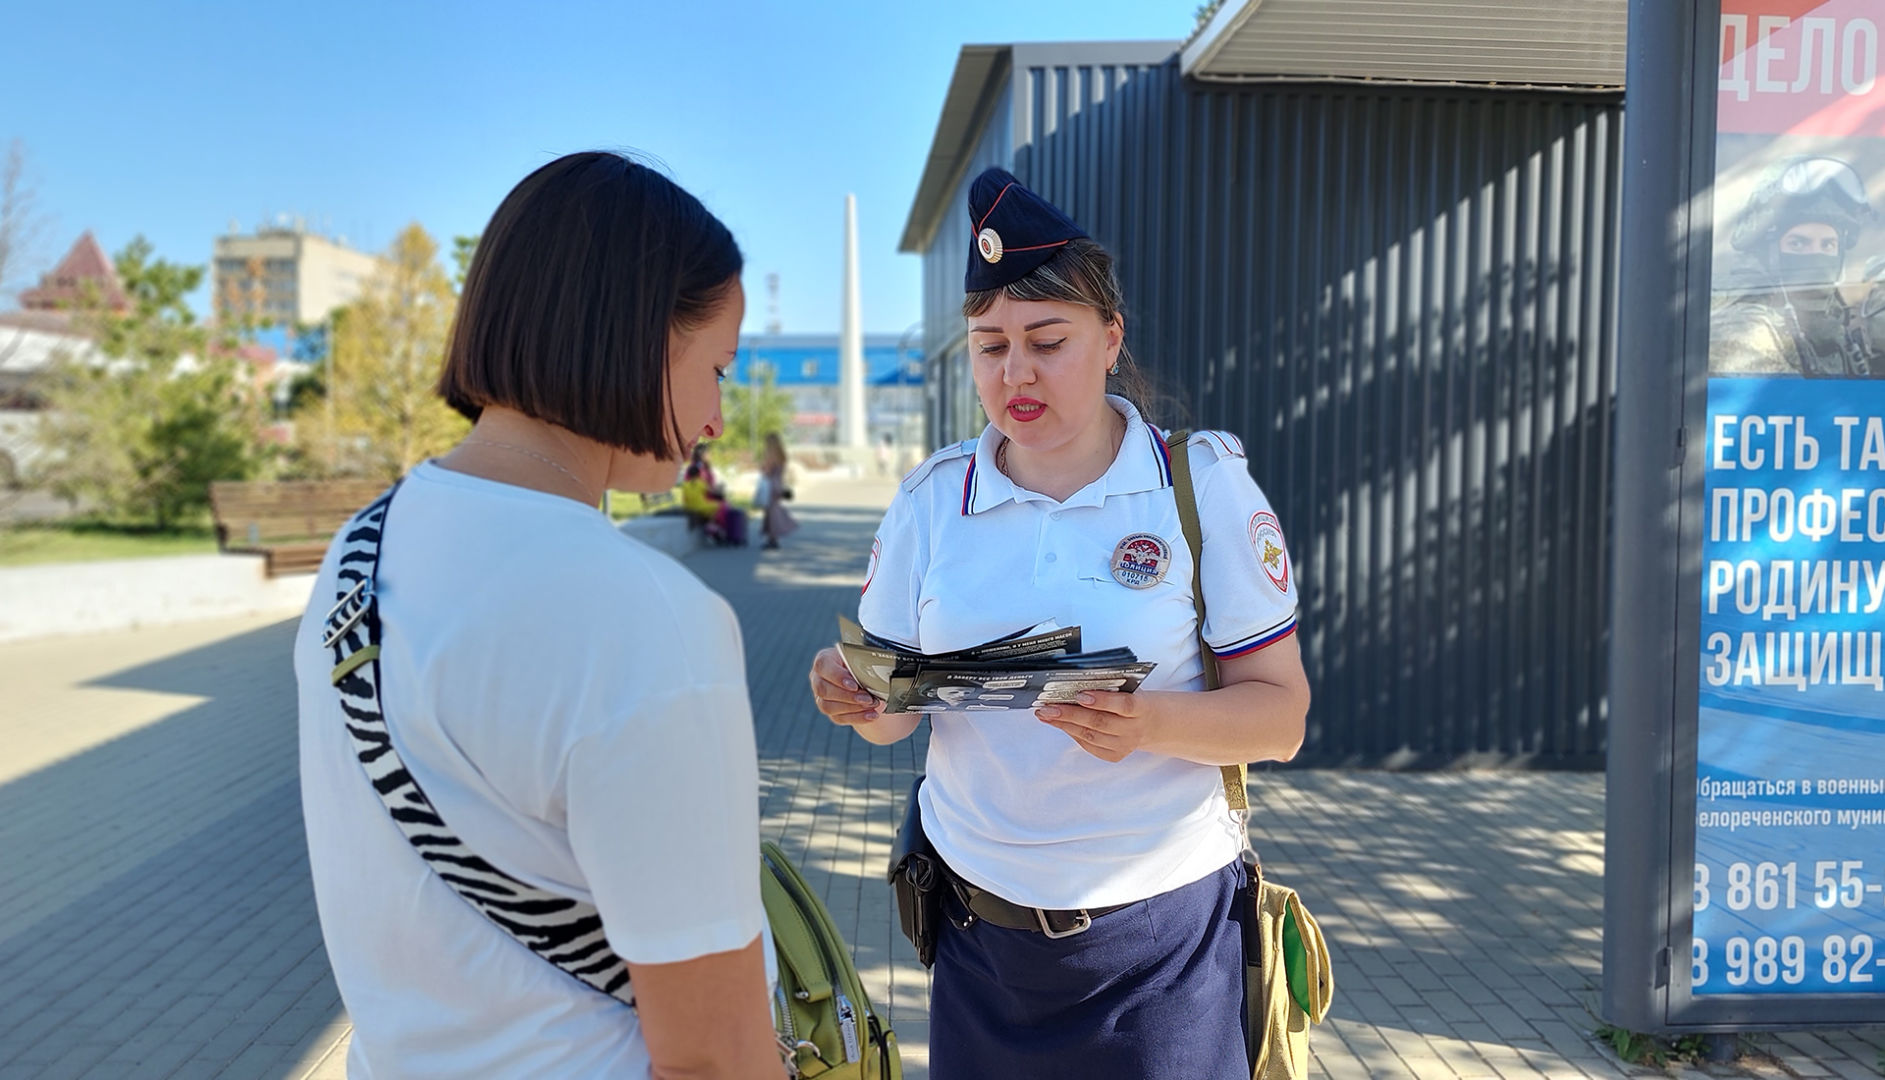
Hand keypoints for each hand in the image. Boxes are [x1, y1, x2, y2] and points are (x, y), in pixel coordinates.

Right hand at [809, 646, 884, 725]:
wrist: (865, 677)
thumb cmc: (862, 664)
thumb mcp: (863, 659)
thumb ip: (864, 664)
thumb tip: (876, 674)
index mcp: (825, 660)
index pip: (822, 666)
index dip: (837, 677)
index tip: (854, 685)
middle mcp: (818, 678)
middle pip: (823, 689)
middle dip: (848, 696)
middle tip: (868, 698)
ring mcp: (821, 696)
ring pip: (827, 706)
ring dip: (853, 708)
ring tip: (872, 705)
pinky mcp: (830, 710)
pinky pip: (838, 718)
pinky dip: (857, 717)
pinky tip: (871, 715)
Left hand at [1035, 691, 1162, 762]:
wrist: (1155, 724)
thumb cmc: (1137, 702)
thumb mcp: (1132, 690)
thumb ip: (1110, 688)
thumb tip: (1074, 682)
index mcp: (1142, 708)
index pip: (1123, 704)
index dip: (1102, 700)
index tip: (1081, 694)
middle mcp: (1134, 729)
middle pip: (1100, 722)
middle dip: (1070, 714)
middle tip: (1048, 707)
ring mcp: (1125, 745)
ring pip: (1090, 736)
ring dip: (1065, 724)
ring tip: (1046, 714)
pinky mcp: (1115, 755)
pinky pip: (1090, 746)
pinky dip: (1072, 734)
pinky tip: (1060, 724)